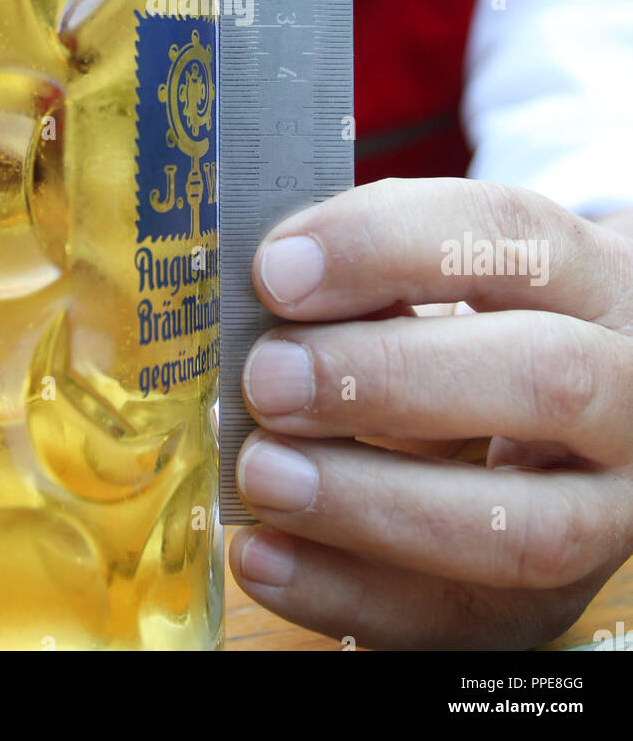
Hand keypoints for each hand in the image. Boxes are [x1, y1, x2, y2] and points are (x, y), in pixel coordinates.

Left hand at [229, 177, 632, 649]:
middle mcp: (626, 393)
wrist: (565, 415)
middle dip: (389, 379)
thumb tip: (267, 292)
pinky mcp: (557, 603)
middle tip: (268, 378)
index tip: (275, 273)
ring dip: (370, 503)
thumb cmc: (477, 326)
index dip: (387, 245)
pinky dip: (350, 594)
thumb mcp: (444, 277)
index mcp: (590, 278)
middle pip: (545, 377)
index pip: (510, 234)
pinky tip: (266, 554)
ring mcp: (608, 509)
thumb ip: (371, 276)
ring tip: (261, 472)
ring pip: (523, 527)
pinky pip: (466, 622)